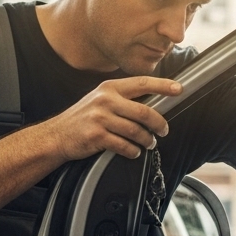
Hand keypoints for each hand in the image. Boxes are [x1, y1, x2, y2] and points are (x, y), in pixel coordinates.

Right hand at [38, 76, 181, 160]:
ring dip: (147, 140)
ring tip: (149, 143)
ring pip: (136, 131)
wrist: (56, 135)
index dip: (163, 85)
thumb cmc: (83, 118)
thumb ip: (123, 99)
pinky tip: (134, 152)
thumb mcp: (100, 99)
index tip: (179, 89)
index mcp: (109, 88)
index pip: (142, 83)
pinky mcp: (96, 136)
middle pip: (144, 111)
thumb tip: (153, 103)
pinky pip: (124, 146)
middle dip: (159, 124)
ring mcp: (100, 118)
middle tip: (164, 130)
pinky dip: (133, 151)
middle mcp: (105, 100)